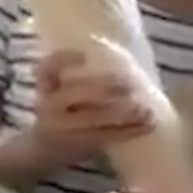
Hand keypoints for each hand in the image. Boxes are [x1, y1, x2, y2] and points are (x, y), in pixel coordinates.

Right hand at [24, 48, 156, 168]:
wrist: (44, 148)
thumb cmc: (62, 109)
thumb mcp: (59, 89)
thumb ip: (77, 73)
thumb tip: (107, 44)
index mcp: (45, 86)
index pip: (47, 68)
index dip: (64, 60)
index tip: (85, 56)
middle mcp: (47, 105)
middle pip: (73, 94)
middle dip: (103, 88)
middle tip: (130, 86)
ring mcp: (60, 127)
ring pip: (92, 117)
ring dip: (123, 113)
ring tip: (147, 110)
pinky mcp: (78, 145)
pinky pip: (106, 136)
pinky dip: (129, 131)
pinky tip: (148, 126)